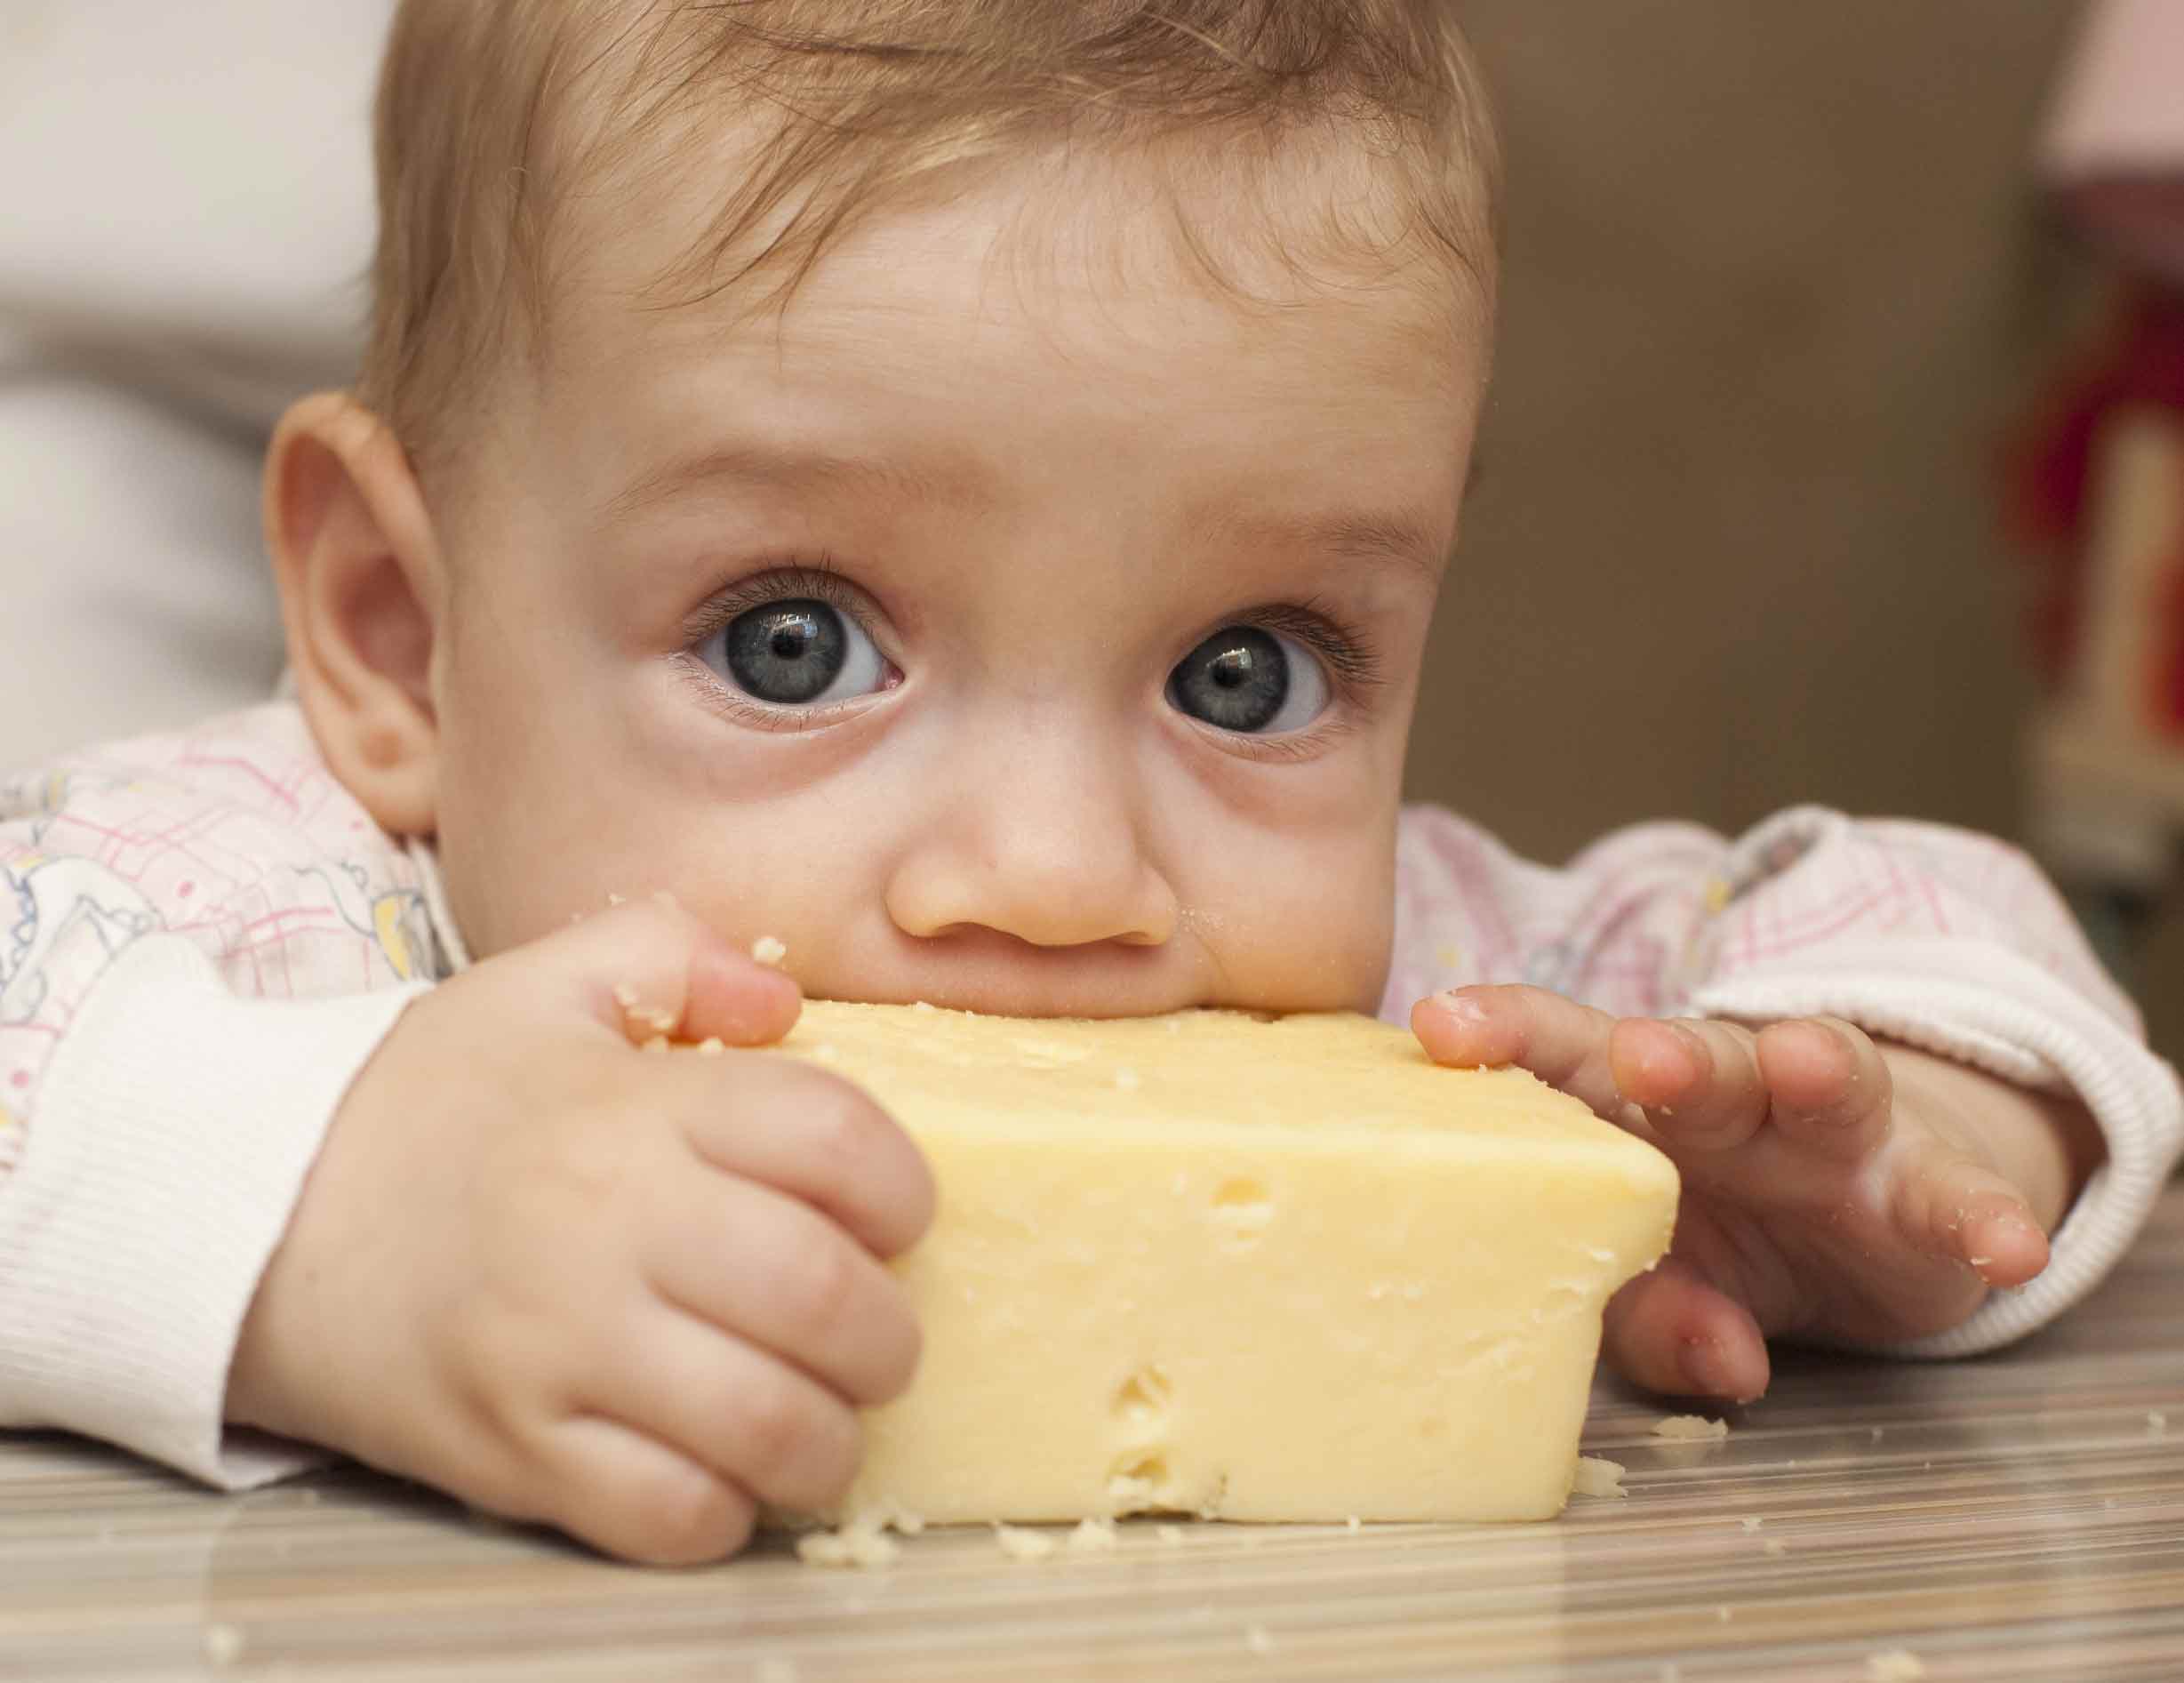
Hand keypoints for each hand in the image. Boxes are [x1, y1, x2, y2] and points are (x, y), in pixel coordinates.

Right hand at [228, 897, 934, 1563]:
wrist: (247, 1213)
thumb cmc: (424, 1100)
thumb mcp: (542, 986)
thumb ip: (675, 955)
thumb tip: (784, 1003)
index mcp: (632, 1107)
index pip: (834, 1139)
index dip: (901, 1185)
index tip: (895, 1214)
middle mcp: (606, 1226)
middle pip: (822, 1294)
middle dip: (887, 1330)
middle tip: (876, 1333)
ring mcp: (557, 1350)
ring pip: (766, 1423)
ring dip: (830, 1435)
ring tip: (822, 1414)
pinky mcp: (511, 1453)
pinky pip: (667, 1513)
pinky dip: (727, 1509)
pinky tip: (727, 1471)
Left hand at [1412, 986, 2095, 1401]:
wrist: (1866, 1223)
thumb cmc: (1720, 1237)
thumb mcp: (1670, 1285)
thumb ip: (1660, 1317)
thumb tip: (1717, 1361)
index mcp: (1634, 1112)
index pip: (1558, 1057)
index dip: (1503, 1035)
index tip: (1439, 1029)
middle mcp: (1731, 1102)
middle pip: (1692, 1057)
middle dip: (1666, 1053)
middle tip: (1638, 1056)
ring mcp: (1835, 1132)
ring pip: (1824, 1081)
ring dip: (1812, 1067)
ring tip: (1805, 1063)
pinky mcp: (1927, 1185)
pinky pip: (1959, 1197)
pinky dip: (1985, 1216)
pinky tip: (2005, 1245)